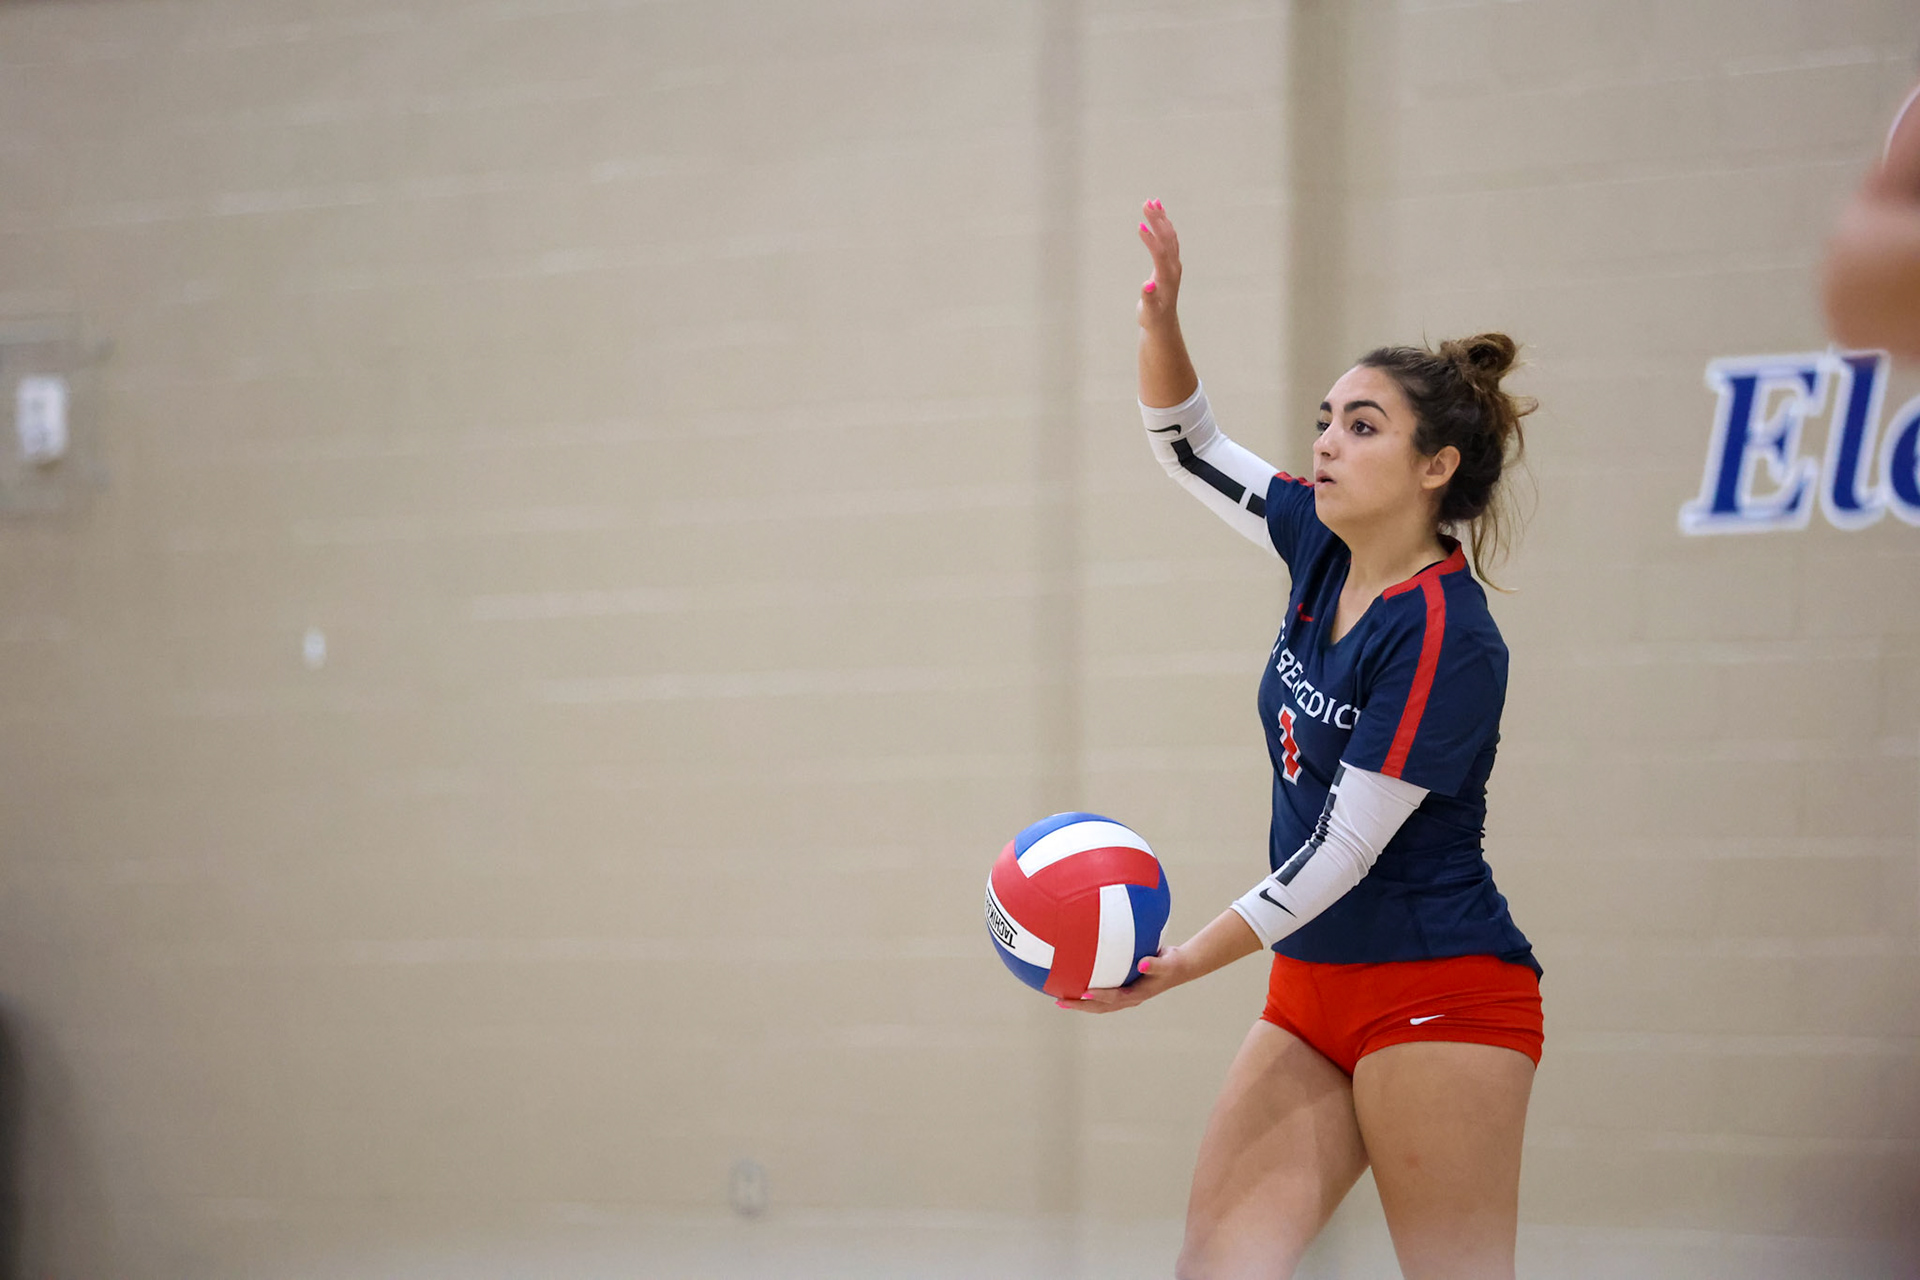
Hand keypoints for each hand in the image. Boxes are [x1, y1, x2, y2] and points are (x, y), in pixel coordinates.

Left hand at [1053, 945, 1187, 1013]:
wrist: (1178, 967)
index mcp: (1137, 994)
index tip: (1083, 993)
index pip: (1114, 998)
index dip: (1099, 997)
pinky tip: (1074, 980)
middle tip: (1059, 1002)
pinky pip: (1102, 992)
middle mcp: (1128, 998)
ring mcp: (1124, 995)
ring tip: (1059, 1000)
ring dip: (1080, 1003)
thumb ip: (1155, 964)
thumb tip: (1142, 963)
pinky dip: (1087, 990)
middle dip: (1080, 1006)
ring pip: (1098, 1004)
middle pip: (1100, 1007)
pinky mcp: (1122, 989)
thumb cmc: (1172, 963)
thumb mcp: (1167, 963)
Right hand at [1136, 199, 1181, 327]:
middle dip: (1157, 220)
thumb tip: (1148, 286)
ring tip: (1152, 201)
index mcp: (1167, 277)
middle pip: (1167, 239)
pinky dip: (1163, 225)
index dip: (1151, 239)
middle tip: (1147, 202)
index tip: (1140, 225)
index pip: (1160, 252)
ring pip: (1169, 236)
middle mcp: (1173, 267)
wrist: (1163, 323)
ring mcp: (1173, 263)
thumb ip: (1148, 298)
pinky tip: (1157, 215)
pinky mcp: (1170, 263)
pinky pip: (1168, 239)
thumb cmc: (1153, 318)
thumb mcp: (1149, 312)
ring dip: (1161, 218)